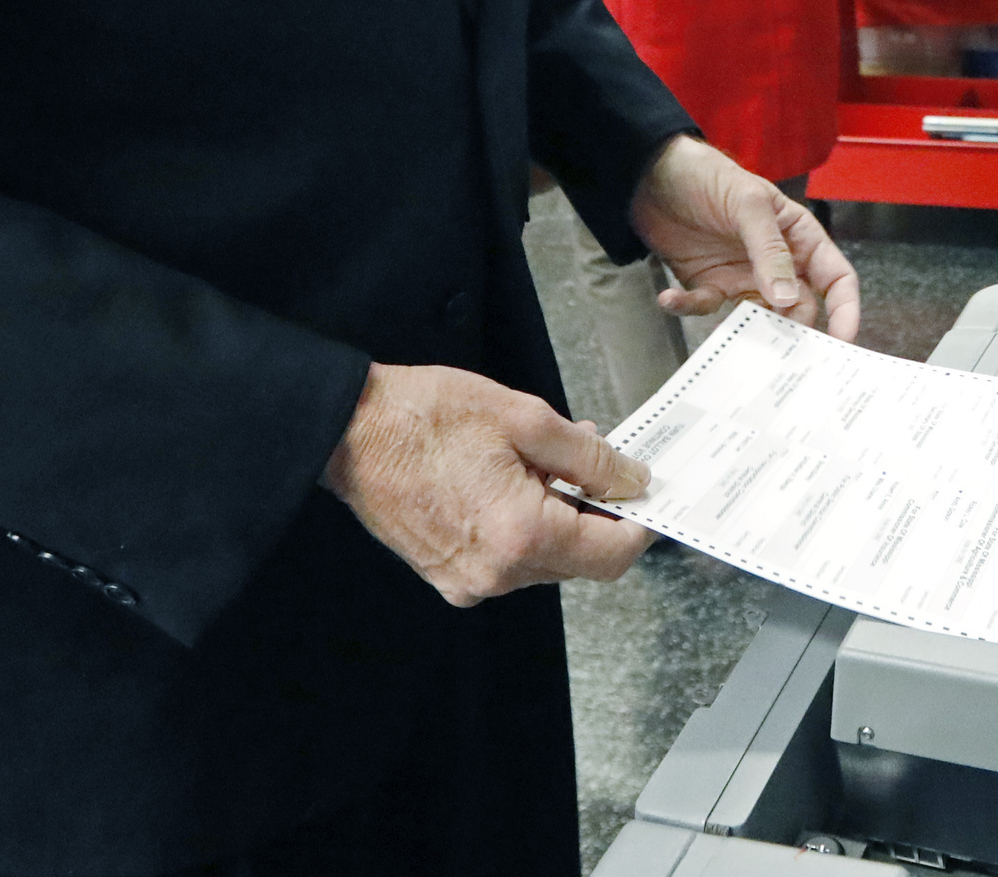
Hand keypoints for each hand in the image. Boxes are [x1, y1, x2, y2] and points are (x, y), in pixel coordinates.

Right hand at [322, 363, 653, 605]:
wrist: (350, 432)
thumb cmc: (427, 416)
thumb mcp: (524, 418)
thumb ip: (590, 455)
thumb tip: (633, 480)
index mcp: (522, 536)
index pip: (612, 554)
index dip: (639, 523)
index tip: (647, 493)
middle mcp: (498, 574)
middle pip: (581, 560)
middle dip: (595, 511)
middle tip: (589, 456)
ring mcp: (470, 582)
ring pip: (546, 560)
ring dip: (558, 515)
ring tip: (539, 459)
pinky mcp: (449, 576)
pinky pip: (509, 561)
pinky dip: (523, 526)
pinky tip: (508, 480)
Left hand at [630, 137, 860, 340]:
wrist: (654, 173)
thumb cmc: (708, 175)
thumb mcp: (748, 203)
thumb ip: (770, 248)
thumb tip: (787, 297)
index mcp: (799, 237)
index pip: (836, 277)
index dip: (845, 309)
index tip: (841, 341)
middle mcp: (776, 263)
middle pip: (800, 308)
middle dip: (795, 331)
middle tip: (783, 351)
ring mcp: (742, 277)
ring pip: (758, 318)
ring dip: (746, 330)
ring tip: (732, 337)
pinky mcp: (708, 284)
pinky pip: (705, 307)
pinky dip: (689, 307)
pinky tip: (670, 298)